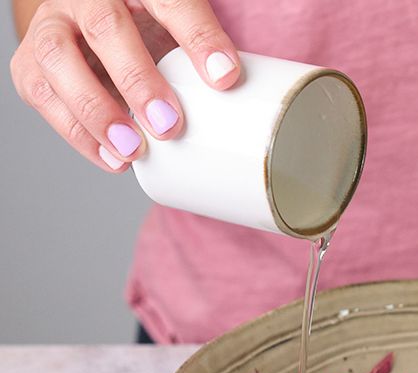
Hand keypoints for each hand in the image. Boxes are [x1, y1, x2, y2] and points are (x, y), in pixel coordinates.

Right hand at [10, 0, 239, 171]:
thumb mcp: (176, 28)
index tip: (226, 77)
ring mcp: (51, 26)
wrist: (95, 27)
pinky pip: (42, 95)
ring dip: (96, 111)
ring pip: (57, 60)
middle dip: (136, 79)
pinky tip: (112, 158)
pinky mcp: (32, 63)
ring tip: (134, 150)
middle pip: (104, 28)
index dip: (198, 38)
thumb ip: (201, 46)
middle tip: (168, 125)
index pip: (169, 2)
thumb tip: (230, 83)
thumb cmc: (146, 29)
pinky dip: (77, 132)